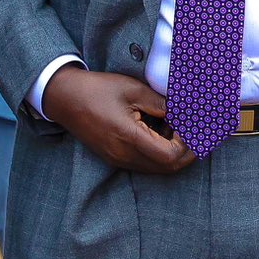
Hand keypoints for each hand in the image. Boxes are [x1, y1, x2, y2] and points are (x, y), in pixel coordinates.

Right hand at [39, 66, 194, 174]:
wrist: (64, 98)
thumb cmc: (97, 89)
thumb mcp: (132, 89)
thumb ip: (160, 103)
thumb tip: (183, 111)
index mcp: (128, 137)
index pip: (169, 155)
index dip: (186, 144)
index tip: (190, 125)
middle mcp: (124, 155)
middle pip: (167, 168)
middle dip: (186, 153)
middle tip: (193, 132)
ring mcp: (118, 160)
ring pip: (156, 169)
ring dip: (172, 154)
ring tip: (177, 130)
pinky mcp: (114, 158)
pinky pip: (144, 164)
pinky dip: (158, 154)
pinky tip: (160, 133)